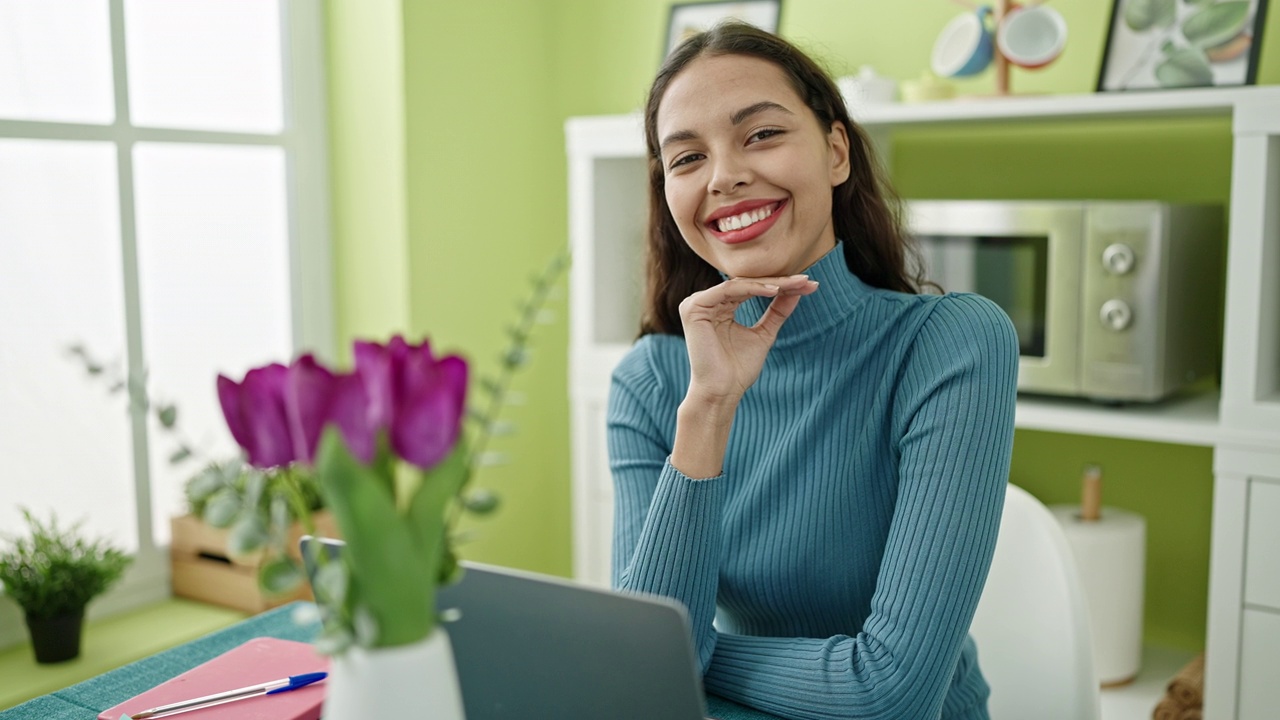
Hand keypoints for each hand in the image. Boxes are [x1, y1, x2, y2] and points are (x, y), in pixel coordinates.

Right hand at [679, 274, 818, 407]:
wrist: (722, 392)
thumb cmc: (738, 370)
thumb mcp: (764, 334)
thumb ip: (777, 312)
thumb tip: (799, 290)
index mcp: (719, 307)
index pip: (752, 290)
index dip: (781, 286)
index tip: (809, 285)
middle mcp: (707, 302)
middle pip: (748, 284)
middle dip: (780, 282)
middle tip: (807, 280)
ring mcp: (697, 303)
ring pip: (740, 284)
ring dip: (770, 283)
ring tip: (796, 284)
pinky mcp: (694, 307)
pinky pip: (729, 290)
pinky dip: (753, 289)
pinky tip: (775, 291)